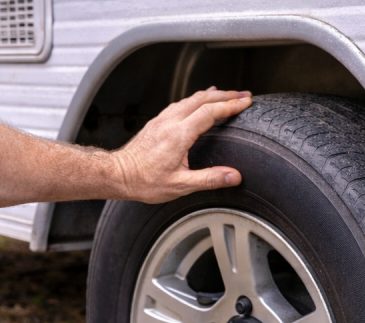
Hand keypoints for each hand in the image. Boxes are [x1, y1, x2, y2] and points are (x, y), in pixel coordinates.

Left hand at [113, 88, 252, 202]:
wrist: (118, 175)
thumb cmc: (145, 182)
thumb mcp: (180, 186)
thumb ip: (209, 179)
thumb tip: (234, 176)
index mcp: (179, 135)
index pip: (210, 112)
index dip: (231, 105)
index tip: (246, 102)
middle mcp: (170, 122)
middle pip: (203, 98)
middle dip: (226, 95)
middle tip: (244, 95)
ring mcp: (162, 119)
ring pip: (191, 98)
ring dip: (212, 95)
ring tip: (228, 95)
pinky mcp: (157, 121)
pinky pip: (181, 103)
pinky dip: (197, 99)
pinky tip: (200, 101)